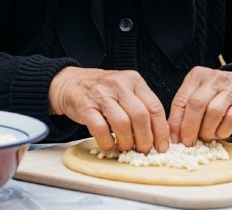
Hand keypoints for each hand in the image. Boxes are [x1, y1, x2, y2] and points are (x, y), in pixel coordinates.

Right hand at [49, 66, 169, 152]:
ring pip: (122, 123)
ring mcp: (101, 94)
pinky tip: (108, 145)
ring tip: (124, 147)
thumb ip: (140, 106)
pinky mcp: (85, 106)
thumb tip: (158, 136)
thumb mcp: (124, 90)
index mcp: (133, 80)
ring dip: (126, 142)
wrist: (70, 83)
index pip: (155, 107)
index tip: (161, 147)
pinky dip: (107, 142)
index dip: (161, 131)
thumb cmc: (101, 91)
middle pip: (140, 116)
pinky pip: (100, 129)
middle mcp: (119, 84)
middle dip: (145, 139)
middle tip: (142, 150)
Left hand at [167, 66, 231, 145]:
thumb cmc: (215, 94)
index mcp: (197, 76)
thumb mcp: (198, 93)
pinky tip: (220, 133)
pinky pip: (231, 119)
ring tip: (205, 137)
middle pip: (196, 104)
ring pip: (213, 112)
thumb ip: (185, 109)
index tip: (175, 139)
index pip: (180, 100)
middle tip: (188, 142)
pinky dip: (223, 131)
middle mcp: (213, 79)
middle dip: (189, 127)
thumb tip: (174, 135)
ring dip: (206, 130)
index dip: (175, 122)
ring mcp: (230, 89)